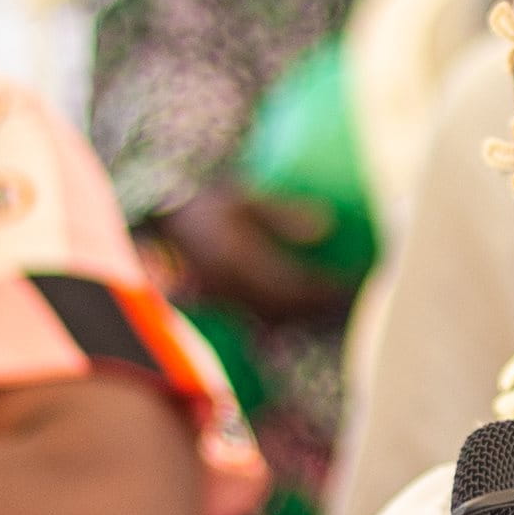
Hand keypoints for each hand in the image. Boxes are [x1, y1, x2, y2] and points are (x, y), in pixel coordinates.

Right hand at [156, 184, 353, 327]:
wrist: (159, 214)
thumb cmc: (205, 198)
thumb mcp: (243, 196)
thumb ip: (283, 212)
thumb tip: (328, 226)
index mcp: (237, 256)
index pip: (293, 282)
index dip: (326, 287)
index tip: (354, 280)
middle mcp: (228, 283)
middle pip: (285, 307)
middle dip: (320, 307)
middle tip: (351, 297)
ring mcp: (220, 295)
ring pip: (271, 317)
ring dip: (304, 317)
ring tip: (334, 307)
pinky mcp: (217, 300)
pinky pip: (256, 318)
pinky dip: (283, 318)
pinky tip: (302, 312)